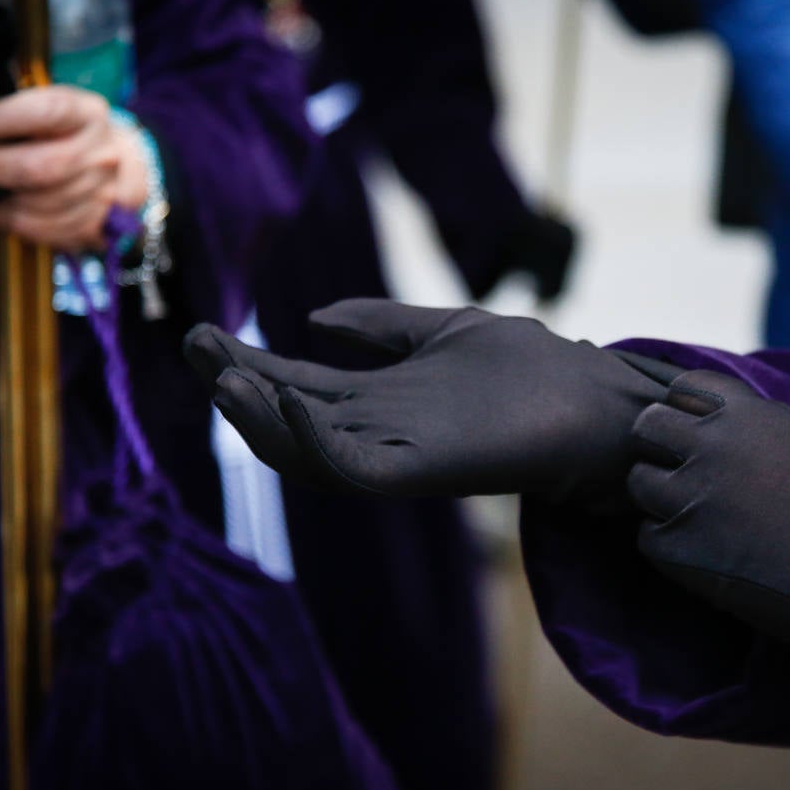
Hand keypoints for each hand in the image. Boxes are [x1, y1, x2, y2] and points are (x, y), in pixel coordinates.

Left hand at [0, 85, 146, 248]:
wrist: (120, 168)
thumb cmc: (68, 133)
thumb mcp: (51, 107)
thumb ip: (12, 111)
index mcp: (89, 114)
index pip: (43, 112)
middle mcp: (103, 154)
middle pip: (36, 167)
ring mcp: (103, 194)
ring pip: (35, 203)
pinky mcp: (94, 226)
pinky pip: (41, 229)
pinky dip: (7, 219)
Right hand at [184, 299, 674, 501]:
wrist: (597, 403)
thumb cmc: (531, 371)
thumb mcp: (444, 331)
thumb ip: (383, 326)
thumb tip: (316, 317)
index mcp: (379, 399)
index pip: (297, 383)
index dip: (248, 363)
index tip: (203, 333)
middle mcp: (379, 430)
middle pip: (289, 415)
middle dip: (237, 386)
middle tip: (192, 345)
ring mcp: (398, 455)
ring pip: (308, 449)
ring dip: (261, 419)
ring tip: (224, 380)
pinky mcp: (424, 473)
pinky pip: (354, 468)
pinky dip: (316, 443)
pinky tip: (290, 399)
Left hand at [626, 369, 789, 693]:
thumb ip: (774, 424)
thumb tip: (751, 419)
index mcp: (749, 413)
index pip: (683, 388)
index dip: (685, 411)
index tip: (695, 434)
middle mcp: (712, 445)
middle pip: (646, 427)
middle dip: (658, 447)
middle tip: (680, 475)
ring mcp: (692, 497)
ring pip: (639, 482)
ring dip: (658, 498)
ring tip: (691, 518)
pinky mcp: (682, 550)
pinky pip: (647, 537)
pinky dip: (665, 544)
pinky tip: (699, 553)